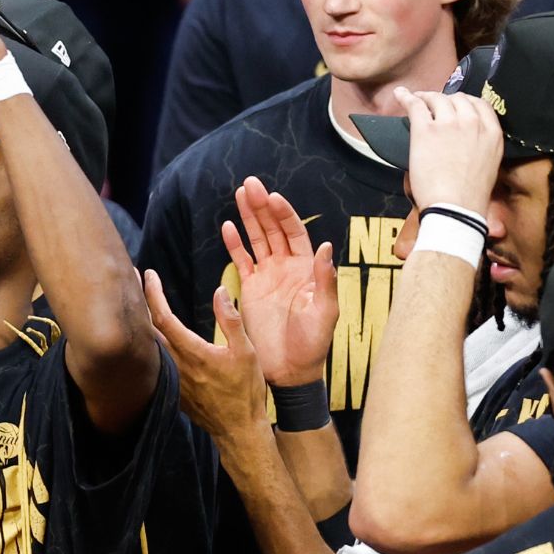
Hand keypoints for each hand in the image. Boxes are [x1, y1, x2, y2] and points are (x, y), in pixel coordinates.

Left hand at [144, 270, 270, 444]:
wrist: (239, 430)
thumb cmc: (246, 391)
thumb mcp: (247, 352)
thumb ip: (231, 320)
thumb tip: (220, 290)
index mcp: (192, 352)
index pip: (163, 317)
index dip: (152, 293)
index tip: (148, 274)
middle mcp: (175, 365)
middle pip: (147, 329)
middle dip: (137, 302)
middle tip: (128, 279)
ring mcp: (170, 379)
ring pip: (148, 346)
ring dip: (140, 322)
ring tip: (133, 301)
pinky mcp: (171, 390)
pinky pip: (153, 362)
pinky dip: (147, 344)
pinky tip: (144, 336)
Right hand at [223, 177, 337, 387]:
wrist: (289, 369)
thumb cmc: (313, 343)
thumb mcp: (325, 311)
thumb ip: (324, 279)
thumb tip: (325, 247)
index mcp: (307, 268)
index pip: (294, 232)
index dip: (283, 214)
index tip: (272, 197)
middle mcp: (287, 267)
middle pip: (273, 229)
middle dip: (262, 206)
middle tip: (250, 184)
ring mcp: (267, 277)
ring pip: (257, 239)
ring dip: (249, 217)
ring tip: (240, 194)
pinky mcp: (250, 290)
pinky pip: (242, 261)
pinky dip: (235, 244)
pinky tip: (228, 226)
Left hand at [394, 87, 501, 214]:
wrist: (455, 207)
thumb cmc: (469, 196)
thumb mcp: (489, 164)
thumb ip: (482, 145)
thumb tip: (467, 140)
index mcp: (492, 132)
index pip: (480, 104)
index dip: (465, 102)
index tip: (456, 106)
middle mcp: (472, 122)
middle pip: (458, 99)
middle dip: (446, 100)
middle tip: (433, 105)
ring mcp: (449, 124)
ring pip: (437, 99)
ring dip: (427, 97)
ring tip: (417, 99)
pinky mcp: (426, 130)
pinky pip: (415, 106)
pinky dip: (407, 98)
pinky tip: (400, 95)